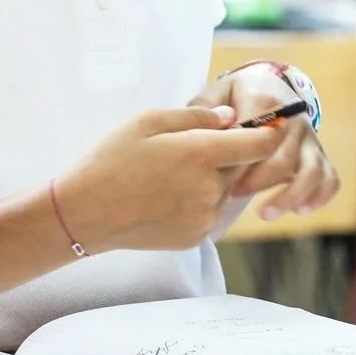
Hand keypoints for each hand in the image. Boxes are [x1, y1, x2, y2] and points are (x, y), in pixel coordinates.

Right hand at [55, 106, 283, 251]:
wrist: (84, 213)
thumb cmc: (111, 160)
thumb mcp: (147, 121)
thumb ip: (196, 117)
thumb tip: (232, 118)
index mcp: (200, 155)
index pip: (259, 145)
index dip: (269, 133)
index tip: (271, 126)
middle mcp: (209, 189)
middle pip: (240, 167)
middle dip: (226, 155)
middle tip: (189, 150)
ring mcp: (204, 217)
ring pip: (223, 191)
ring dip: (210, 180)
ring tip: (169, 176)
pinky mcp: (195, 237)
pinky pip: (209, 213)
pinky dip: (197, 203)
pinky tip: (165, 197)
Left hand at [193, 65, 338, 219]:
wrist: (270, 84)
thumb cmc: (237, 95)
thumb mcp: (217, 91)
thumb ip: (205, 108)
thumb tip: (209, 130)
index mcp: (267, 103)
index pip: (258, 137)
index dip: (240, 162)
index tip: (220, 178)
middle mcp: (294, 121)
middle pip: (283, 159)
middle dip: (258, 183)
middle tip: (232, 196)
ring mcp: (310, 138)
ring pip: (312, 171)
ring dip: (291, 196)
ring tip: (266, 214)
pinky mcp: (319, 154)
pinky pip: (331, 178)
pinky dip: (320, 197)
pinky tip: (299, 211)